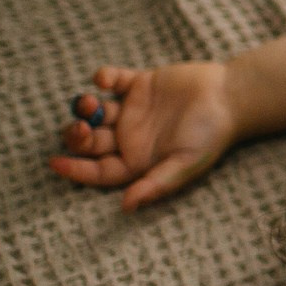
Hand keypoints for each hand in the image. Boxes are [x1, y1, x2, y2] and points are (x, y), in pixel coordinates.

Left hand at [51, 62, 239, 211]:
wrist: (231, 98)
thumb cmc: (211, 136)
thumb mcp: (185, 164)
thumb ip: (156, 184)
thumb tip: (126, 207)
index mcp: (137, 162)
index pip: (98, 170)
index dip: (75, 169)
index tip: (54, 164)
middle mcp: (130, 137)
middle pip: (90, 141)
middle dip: (77, 136)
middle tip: (81, 128)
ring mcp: (133, 110)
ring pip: (95, 111)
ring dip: (84, 107)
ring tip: (89, 102)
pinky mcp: (139, 83)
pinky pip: (113, 80)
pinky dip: (103, 78)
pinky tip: (105, 80)